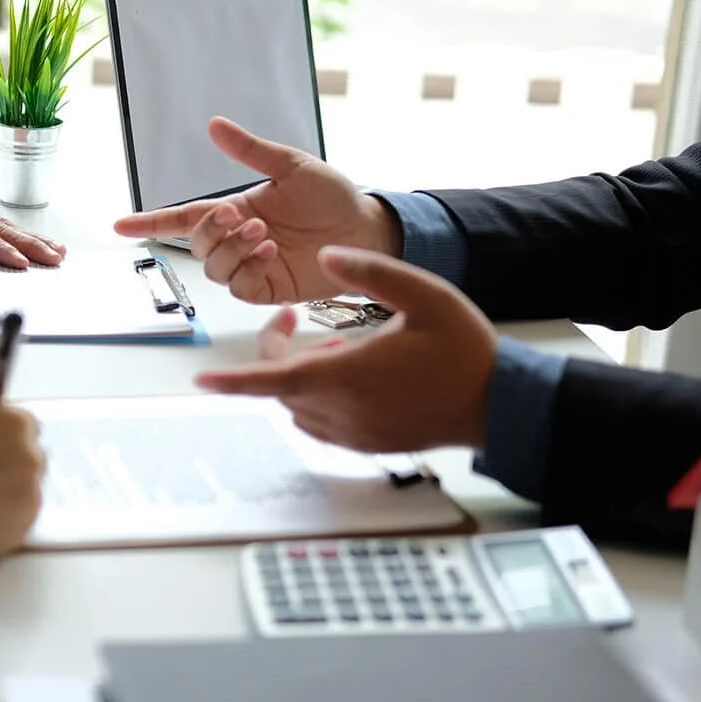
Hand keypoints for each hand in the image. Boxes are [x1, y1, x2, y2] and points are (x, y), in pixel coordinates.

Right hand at [0, 391, 44, 583]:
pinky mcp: (23, 527)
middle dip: (8, 458)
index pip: (25, 422)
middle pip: (30, 453)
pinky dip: (4, 514)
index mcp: (11, 422)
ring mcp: (29, 494)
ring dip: (7, 486)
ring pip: (26, 485)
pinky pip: (21, 515)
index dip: (2, 432)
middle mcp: (29, 457)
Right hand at [113, 117, 400, 303]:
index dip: (151, 221)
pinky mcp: (269, 289)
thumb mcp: (291, 165)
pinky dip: (247, 269)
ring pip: (214, 268)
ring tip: (262, 233)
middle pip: (198, 244)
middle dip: (210, 230)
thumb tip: (214, 125)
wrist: (367, 228)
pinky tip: (268, 251)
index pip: (183, 218)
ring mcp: (253, 267)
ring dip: (230, 249)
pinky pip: (239, 287)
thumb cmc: (332, 196)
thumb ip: (250, 150)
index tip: (119, 224)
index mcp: (237, 209)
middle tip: (239, 216)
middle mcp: (239, 240)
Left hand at [195, 246, 497, 451]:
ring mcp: (353, 433)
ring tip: (338, 348)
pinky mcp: (365, 444)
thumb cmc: (463, 351)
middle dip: (279, 353)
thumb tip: (326, 257)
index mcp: (347, 374)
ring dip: (301, 375)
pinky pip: (320, 422)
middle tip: (296, 321)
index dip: (233, 380)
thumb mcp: (423, 293)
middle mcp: (343, 410)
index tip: (202, 380)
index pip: (272, 379)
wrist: (498, 402)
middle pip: (281, 385)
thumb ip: (371, 271)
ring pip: (298, 405)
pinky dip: (318, 396)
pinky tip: (353, 373)